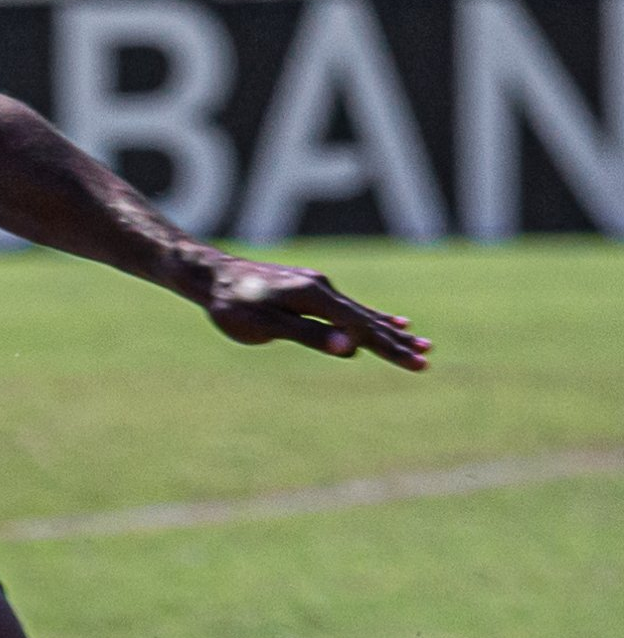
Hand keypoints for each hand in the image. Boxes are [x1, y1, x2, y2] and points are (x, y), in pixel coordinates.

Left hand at [193, 253, 429, 370]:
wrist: (210, 275)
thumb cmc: (232, 305)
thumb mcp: (266, 325)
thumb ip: (308, 335)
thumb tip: (349, 349)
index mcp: (315, 298)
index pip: (362, 329)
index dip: (391, 348)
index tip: (417, 363)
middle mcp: (322, 288)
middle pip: (368, 320)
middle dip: (397, 342)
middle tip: (427, 358)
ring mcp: (317, 287)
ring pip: (362, 313)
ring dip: (391, 330)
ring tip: (420, 341)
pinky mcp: (310, 289)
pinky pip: (348, 307)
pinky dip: (372, 317)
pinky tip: (391, 320)